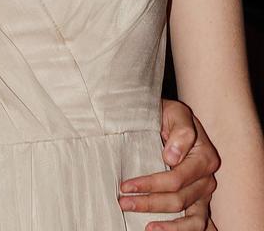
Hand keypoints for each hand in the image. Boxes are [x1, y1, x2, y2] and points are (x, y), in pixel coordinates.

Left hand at [118, 99, 218, 229]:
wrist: (174, 119)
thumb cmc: (171, 116)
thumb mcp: (177, 113)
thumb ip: (181, 132)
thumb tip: (172, 157)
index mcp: (204, 158)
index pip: (176, 179)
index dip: (150, 185)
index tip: (126, 186)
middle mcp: (207, 179)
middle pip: (178, 200)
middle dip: (149, 203)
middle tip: (123, 203)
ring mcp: (204, 194)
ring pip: (191, 220)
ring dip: (167, 226)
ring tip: (146, 228)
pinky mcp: (200, 203)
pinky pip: (197, 224)